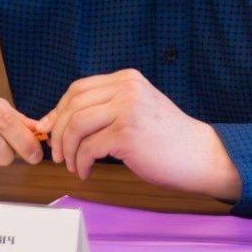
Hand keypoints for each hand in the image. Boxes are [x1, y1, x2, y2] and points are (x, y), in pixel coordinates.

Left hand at [41, 69, 241, 200]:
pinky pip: (88, 148)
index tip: (51, 130)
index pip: (77, 89)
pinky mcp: (127, 134)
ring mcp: (127, 110)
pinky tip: (86, 172)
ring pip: (76, 126)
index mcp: (127, 79)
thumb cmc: (167, 138)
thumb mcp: (137, 109)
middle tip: (58, 154)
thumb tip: (62, 121)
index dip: (58, 110)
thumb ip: (107, 108)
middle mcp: (126, 89)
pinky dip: (81, 163)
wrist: (200, 155)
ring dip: (68, 150)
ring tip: (73, 165)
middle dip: (59, 133)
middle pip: (72, 106)